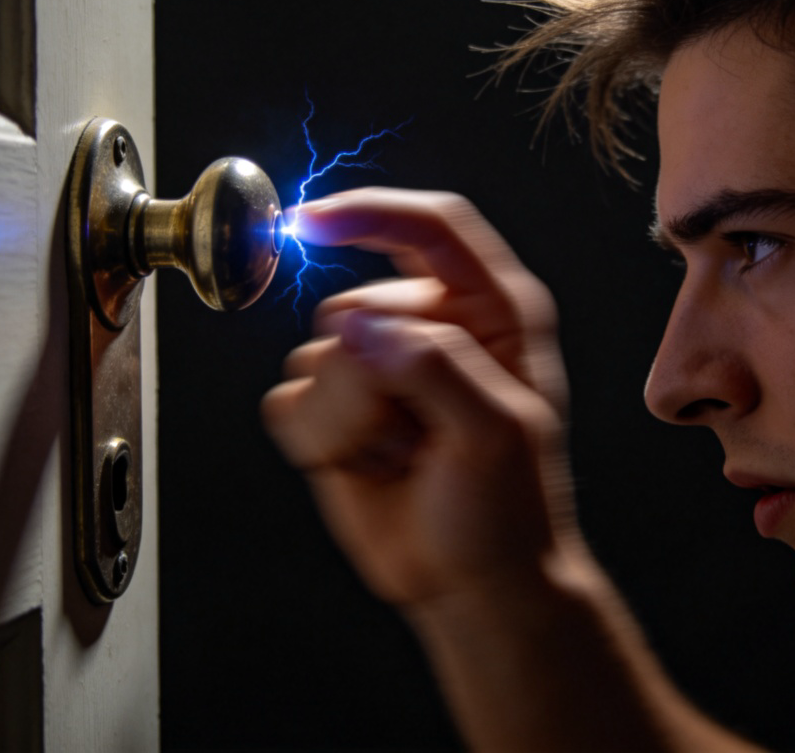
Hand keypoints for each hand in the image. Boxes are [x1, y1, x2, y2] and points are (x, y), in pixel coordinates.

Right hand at [260, 187, 577, 607]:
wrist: (472, 582)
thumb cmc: (506, 508)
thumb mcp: (494, 434)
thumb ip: (435, 367)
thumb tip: (359, 328)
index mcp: (490, 309)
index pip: (432, 228)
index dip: (372, 213)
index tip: (311, 224)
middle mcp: (429, 324)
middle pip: (354, 306)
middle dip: (375, 385)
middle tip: (420, 437)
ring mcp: (376, 365)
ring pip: (315, 356)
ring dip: (352, 421)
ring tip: (403, 453)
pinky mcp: (333, 406)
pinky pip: (289, 398)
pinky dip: (321, 439)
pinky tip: (371, 463)